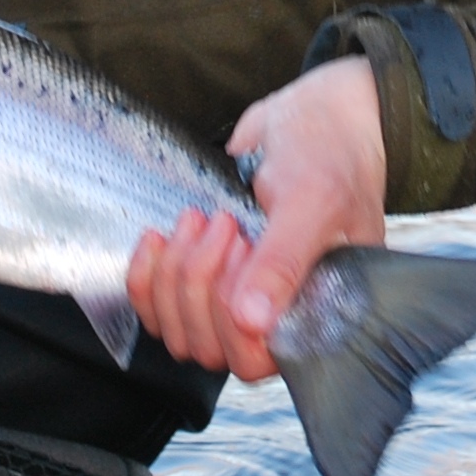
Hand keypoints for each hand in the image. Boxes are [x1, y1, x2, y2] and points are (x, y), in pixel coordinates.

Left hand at [124, 56, 388, 381]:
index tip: (245, 247)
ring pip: (176, 331)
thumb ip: (284, 262)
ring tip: (201, 219)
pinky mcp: (203, 278)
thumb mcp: (312, 201)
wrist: (313, 114)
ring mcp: (237, 300)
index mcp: (316, 314)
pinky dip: (146, 275)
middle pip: (207, 347)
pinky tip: (159, 237)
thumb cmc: (329, 154)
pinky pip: (155, 306)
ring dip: (174, 275)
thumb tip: (254, 322)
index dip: (232, 316)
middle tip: (224, 222)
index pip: (254, 361)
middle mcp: (275, 317)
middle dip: (200, 281)